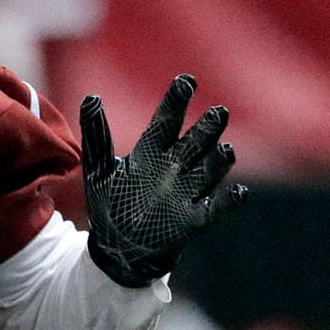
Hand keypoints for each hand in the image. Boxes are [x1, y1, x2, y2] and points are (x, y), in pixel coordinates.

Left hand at [81, 75, 246, 287]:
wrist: (117, 248)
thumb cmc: (111, 204)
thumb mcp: (99, 169)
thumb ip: (97, 135)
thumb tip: (91, 97)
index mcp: (151, 151)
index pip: (167, 121)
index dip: (176, 101)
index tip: (186, 81)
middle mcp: (173, 167)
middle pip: (194, 142)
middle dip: (207, 129)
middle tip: (218, 112)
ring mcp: (186, 192)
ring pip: (208, 170)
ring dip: (218, 161)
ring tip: (225, 149)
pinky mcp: (194, 219)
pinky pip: (215, 209)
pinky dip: (227, 202)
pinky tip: (238, 193)